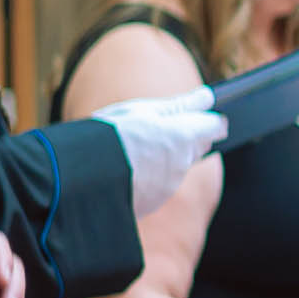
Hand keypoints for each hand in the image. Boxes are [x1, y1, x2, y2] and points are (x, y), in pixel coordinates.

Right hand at [94, 86, 226, 217]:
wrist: (84, 177)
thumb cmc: (113, 135)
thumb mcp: (143, 111)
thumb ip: (180, 105)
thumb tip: (208, 97)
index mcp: (185, 136)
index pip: (214, 126)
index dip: (210, 120)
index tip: (204, 115)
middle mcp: (184, 162)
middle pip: (196, 147)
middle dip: (186, 137)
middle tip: (160, 127)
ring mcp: (170, 184)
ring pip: (176, 166)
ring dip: (164, 157)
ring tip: (135, 146)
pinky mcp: (154, 200)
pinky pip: (158, 184)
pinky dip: (149, 175)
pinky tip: (128, 168)